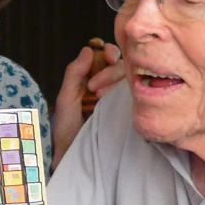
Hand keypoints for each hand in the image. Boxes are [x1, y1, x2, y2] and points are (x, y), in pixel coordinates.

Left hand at [52, 42, 123, 167]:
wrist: (74, 154)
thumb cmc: (68, 129)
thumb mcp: (67, 98)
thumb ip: (74, 72)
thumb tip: (89, 49)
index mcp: (94, 77)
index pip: (108, 55)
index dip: (110, 51)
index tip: (107, 58)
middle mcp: (110, 84)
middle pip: (121, 64)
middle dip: (108, 72)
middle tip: (94, 89)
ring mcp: (120, 98)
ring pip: (130, 77)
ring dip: (115, 83)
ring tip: (100, 99)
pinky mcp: (129, 111)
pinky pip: (137, 95)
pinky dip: (128, 94)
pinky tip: (116, 103)